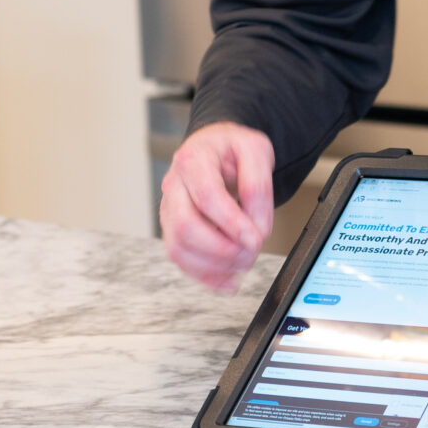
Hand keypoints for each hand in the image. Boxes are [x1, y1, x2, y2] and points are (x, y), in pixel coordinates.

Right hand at [160, 123, 275, 292]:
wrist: (214, 147)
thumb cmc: (232, 148)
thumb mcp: (256, 151)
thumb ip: (258, 186)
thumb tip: (257, 226)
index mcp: (193, 160)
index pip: (207, 197)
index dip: (231, 223)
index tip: (255, 238)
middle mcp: (174, 186)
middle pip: (186, 228)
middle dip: (222, 250)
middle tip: (250, 252)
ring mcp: (169, 210)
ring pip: (179, 249)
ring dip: (215, 266)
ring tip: (243, 264)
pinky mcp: (172, 229)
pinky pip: (181, 260)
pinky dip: (206, 277)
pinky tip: (228, 280)